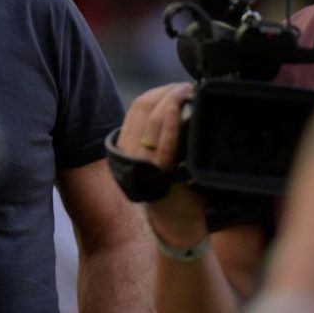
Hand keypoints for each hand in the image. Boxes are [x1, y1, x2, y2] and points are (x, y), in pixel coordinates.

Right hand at [120, 82, 208, 245]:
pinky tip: (178, 107)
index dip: (158, 92)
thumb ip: (158, 137)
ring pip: (149, 118)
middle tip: (186, 86)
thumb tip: (175, 106)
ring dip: (171, 99)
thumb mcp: (158, 159)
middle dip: (166, 91)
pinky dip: (169, 120)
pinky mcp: (157, 173)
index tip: (177, 87)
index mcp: (125, 146)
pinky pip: (161, 140)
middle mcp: (127, 153)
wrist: (177, 226)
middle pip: (142, 108)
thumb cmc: (175, 190)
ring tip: (188, 93)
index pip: (136, 108)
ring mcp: (140, 162)